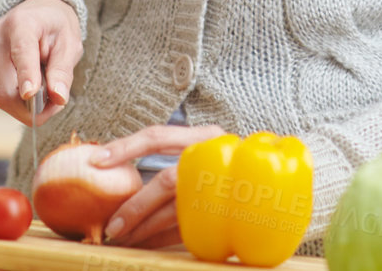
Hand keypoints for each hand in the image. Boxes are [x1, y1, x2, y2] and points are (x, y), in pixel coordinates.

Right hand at [0, 0, 80, 126]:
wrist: (37, 14)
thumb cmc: (54, 28)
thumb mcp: (69, 44)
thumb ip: (63, 71)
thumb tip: (58, 98)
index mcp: (21, 23)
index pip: (21, 53)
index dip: (26, 77)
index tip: (31, 94)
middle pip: (4, 87)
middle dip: (29, 106)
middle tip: (53, 106)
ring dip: (22, 102)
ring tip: (41, 85)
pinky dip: (11, 96)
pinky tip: (23, 81)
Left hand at [93, 123, 228, 247]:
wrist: (285, 186)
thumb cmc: (233, 167)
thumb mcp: (208, 153)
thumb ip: (174, 160)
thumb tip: (117, 170)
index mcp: (205, 137)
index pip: (159, 136)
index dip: (125, 147)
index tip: (96, 161)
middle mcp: (216, 158)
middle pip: (165, 181)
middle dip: (134, 206)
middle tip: (112, 226)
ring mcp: (224, 187)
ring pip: (176, 211)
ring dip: (145, 229)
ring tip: (123, 239)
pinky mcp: (229, 214)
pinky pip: (188, 231)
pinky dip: (162, 240)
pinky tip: (146, 245)